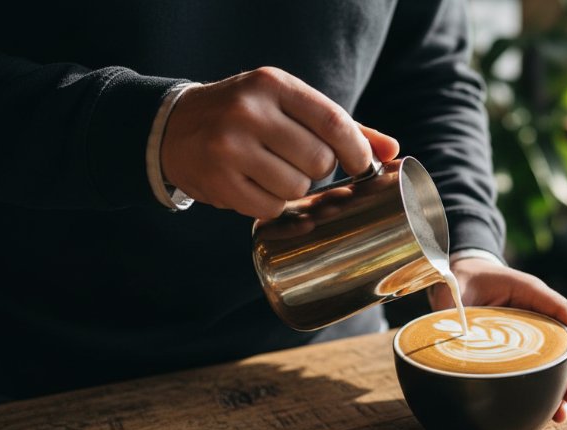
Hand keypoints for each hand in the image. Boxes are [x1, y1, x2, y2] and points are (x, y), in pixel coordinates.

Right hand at [161, 67, 399, 218]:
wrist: (175, 128)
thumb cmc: (247, 116)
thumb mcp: (289, 106)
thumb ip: (341, 126)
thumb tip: (391, 150)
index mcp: (273, 85)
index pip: (333, 121)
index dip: (357, 150)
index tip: (363, 166)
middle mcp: (249, 111)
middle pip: (319, 161)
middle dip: (319, 169)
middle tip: (299, 162)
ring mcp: (230, 147)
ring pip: (296, 187)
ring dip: (294, 188)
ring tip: (272, 171)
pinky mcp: (219, 181)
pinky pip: (270, 208)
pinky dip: (271, 204)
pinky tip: (255, 186)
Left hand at [428, 258, 566, 422]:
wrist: (460, 276)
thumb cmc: (462, 278)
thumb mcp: (458, 287)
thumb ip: (456, 307)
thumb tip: (453, 337)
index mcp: (529, 291)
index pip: (563, 310)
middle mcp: (539, 311)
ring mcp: (535, 331)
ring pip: (561, 359)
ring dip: (565, 385)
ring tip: (562, 413)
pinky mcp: (527, 346)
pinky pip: (544, 366)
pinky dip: (549, 387)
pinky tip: (548, 410)